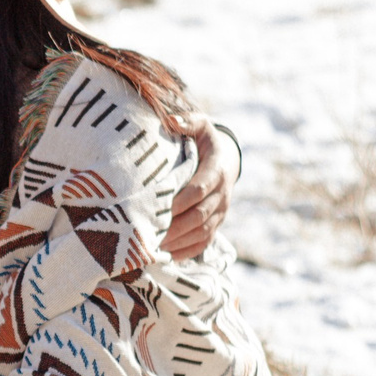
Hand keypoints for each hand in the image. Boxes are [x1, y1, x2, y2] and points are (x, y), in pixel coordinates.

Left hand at [164, 123, 235, 261]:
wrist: (227, 158)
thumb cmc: (205, 140)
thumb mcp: (200, 125)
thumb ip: (187, 122)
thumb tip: (170, 120)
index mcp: (216, 169)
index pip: (199, 189)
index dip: (180, 200)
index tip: (157, 207)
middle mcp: (222, 193)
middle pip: (199, 215)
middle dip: (174, 227)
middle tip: (148, 234)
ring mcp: (221, 211)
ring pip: (202, 232)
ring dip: (178, 242)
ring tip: (152, 248)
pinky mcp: (217, 223)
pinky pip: (204, 242)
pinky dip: (187, 252)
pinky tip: (167, 256)